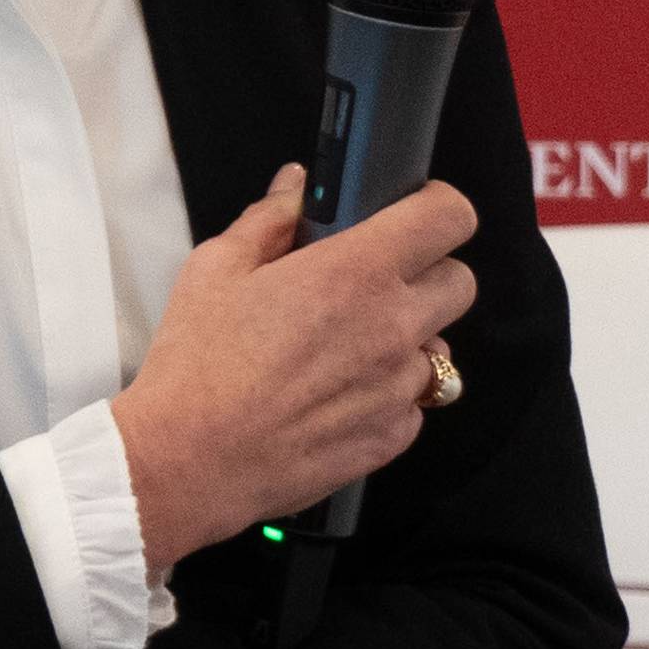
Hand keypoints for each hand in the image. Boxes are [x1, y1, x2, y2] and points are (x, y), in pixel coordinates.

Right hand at [106, 163, 476, 578]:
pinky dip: (388, 395)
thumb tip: (297, 186)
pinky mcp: (392, 437)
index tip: (415, 211)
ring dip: (404, 340)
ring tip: (343, 349)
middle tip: (375, 281)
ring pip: (436, 347)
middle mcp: (391, 326)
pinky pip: (414, 403)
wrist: (188, 462)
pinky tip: (336, 395)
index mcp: (354, 271)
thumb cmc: (197, 365)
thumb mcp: (217, 268)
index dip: (437, 207)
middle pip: (460, 282)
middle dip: (427, 274)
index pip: (448, 217)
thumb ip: (270, 219)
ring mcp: (397, 387)